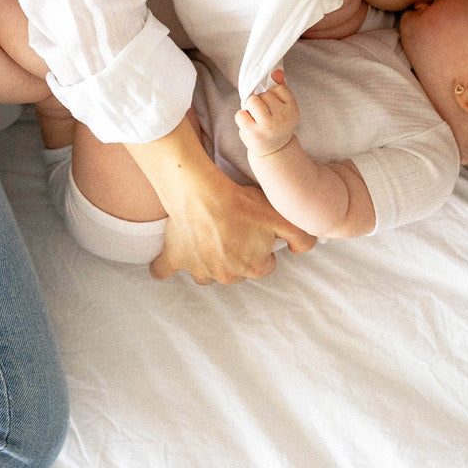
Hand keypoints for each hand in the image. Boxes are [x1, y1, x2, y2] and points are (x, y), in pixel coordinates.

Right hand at [148, 163, 315, 284]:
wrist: (203, 193)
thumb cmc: (242, 203)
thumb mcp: (282, 217)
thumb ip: (301, 237)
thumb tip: (303, 251)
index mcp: (252, 268)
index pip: (263, 264)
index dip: (262, 246)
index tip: (255, 230)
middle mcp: (226, 275)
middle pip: (235, 269)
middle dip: (235, 253)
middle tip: (233, 227)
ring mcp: (198, 270)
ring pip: (206, 272)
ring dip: (208, 259)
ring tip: (208, 236)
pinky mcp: (174, 259)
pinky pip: (164, 271)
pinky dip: (165, 267)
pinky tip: (171, 257)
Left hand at [236, 70, 299, 156]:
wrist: (274, 151)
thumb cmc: (276, 124)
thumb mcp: (283, 107)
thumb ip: (280, 87)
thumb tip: (276, 71)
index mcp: (293, 110)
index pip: (277, 88)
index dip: (271, 95)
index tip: (274, 108)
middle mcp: (283, 118)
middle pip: (263, 94)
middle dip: (259, 102)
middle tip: (264, 116)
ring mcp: (269, 127)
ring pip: (251, 101)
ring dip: (249, 108)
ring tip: (256, 119)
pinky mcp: (254, 134)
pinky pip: (240, 114)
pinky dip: (241, 118)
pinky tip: (249, 126)